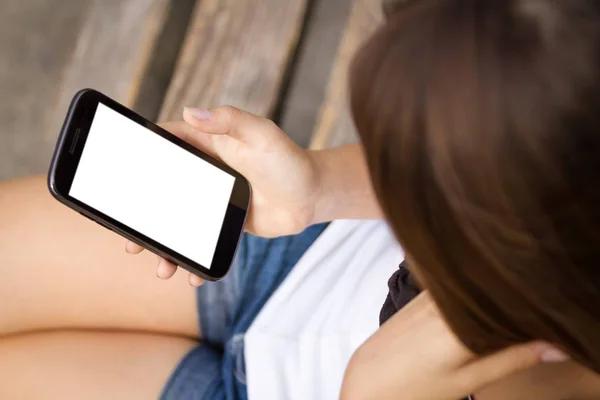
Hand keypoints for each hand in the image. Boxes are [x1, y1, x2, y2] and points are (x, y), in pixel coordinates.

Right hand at [126, 107, 321, 284]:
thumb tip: (190, 111)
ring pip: (175, 220)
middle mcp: (204, 172)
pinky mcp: (222, 222)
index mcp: (207, 145)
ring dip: (163, 242)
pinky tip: (188, 272)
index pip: (164, 145)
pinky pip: (199, 239)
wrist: (311, 197)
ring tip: (159, 263)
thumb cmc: (288, 161)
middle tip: (128, 236)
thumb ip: (229, 121)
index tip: (116, 171)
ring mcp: (211, 198)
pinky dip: (191, 255)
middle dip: (141, 212)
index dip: (138, 154)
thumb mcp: (261, 134)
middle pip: (161, 189)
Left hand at [341, 292, 568, 399]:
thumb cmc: (414, 387)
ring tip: (480, 330)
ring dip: (486, 303)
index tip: (530, 327)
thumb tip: (553, 345)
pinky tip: (467, 317)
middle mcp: (445, 296)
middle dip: (506, 306)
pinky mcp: (420, 293)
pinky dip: (467, 299)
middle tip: (504, 333)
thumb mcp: (468, 380)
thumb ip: (513, 358)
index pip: (509, 301)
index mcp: (461, 316)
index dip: (526, 312)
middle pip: (491, 291)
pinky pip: (454, 288)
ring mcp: (429, 291)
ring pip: (473, 289)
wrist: (368, 381)